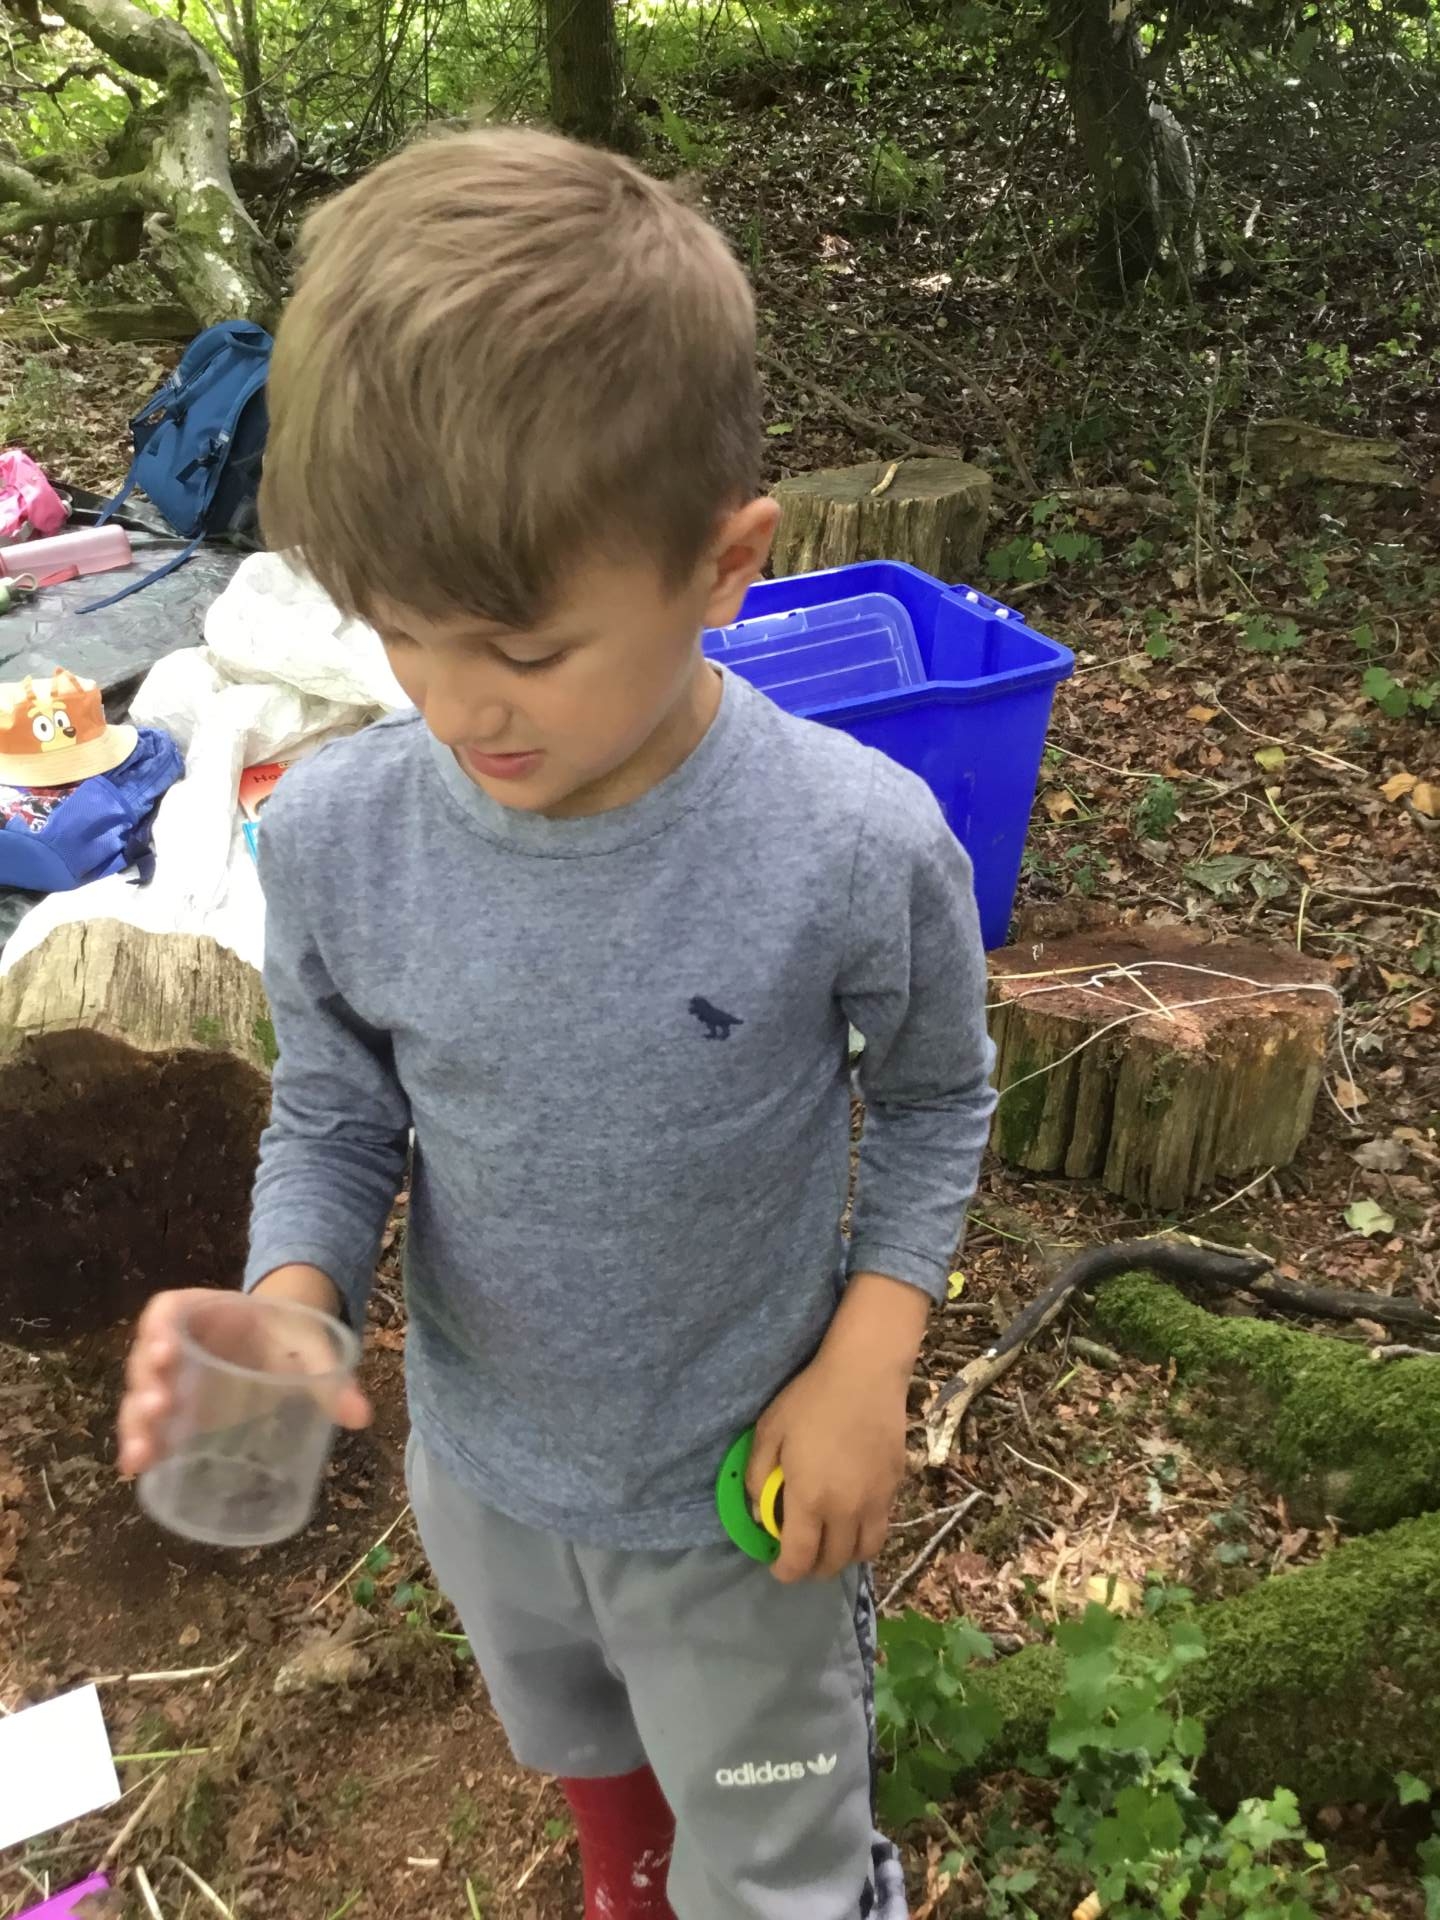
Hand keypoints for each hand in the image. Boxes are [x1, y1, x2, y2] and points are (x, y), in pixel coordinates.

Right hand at [117, 1268, 370, 1476]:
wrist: (287, 1347)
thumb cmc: (291, 1335)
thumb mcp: (312, 1347)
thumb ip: (331, 1377)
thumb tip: (363, 1416)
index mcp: (203, 1310)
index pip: (167, 1312)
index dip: (158, 1330)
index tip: (167, 1351)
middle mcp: (176, 1344)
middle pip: (145, 1360)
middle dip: (146, 1385)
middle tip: (161, 1404)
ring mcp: (171, 1380)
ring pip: (140, 1399)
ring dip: (136, 1424)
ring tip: (142, 1453)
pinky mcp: (176, 1413)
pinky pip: (151, 1428)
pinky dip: (142, 1447)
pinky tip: (137, 1470)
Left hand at [746, 1342, 908, 1582]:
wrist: (865, 1373)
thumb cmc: (810, 1399)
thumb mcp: (769, 1432)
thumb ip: (759, 1478)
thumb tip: (760, 1513)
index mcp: (810, 1500)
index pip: (800, 1559)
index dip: (785, 1571)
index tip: (776, 1567)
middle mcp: (847, 1510)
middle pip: (833, 1563)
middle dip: (812, 1568)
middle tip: (800, 1553)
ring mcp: (876, 1501)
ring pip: (864, 1552)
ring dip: (843, 1556)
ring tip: (829, 1540)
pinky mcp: (895, 1487)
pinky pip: (881, 1527)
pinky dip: (864, 1534)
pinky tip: (851, 1513)